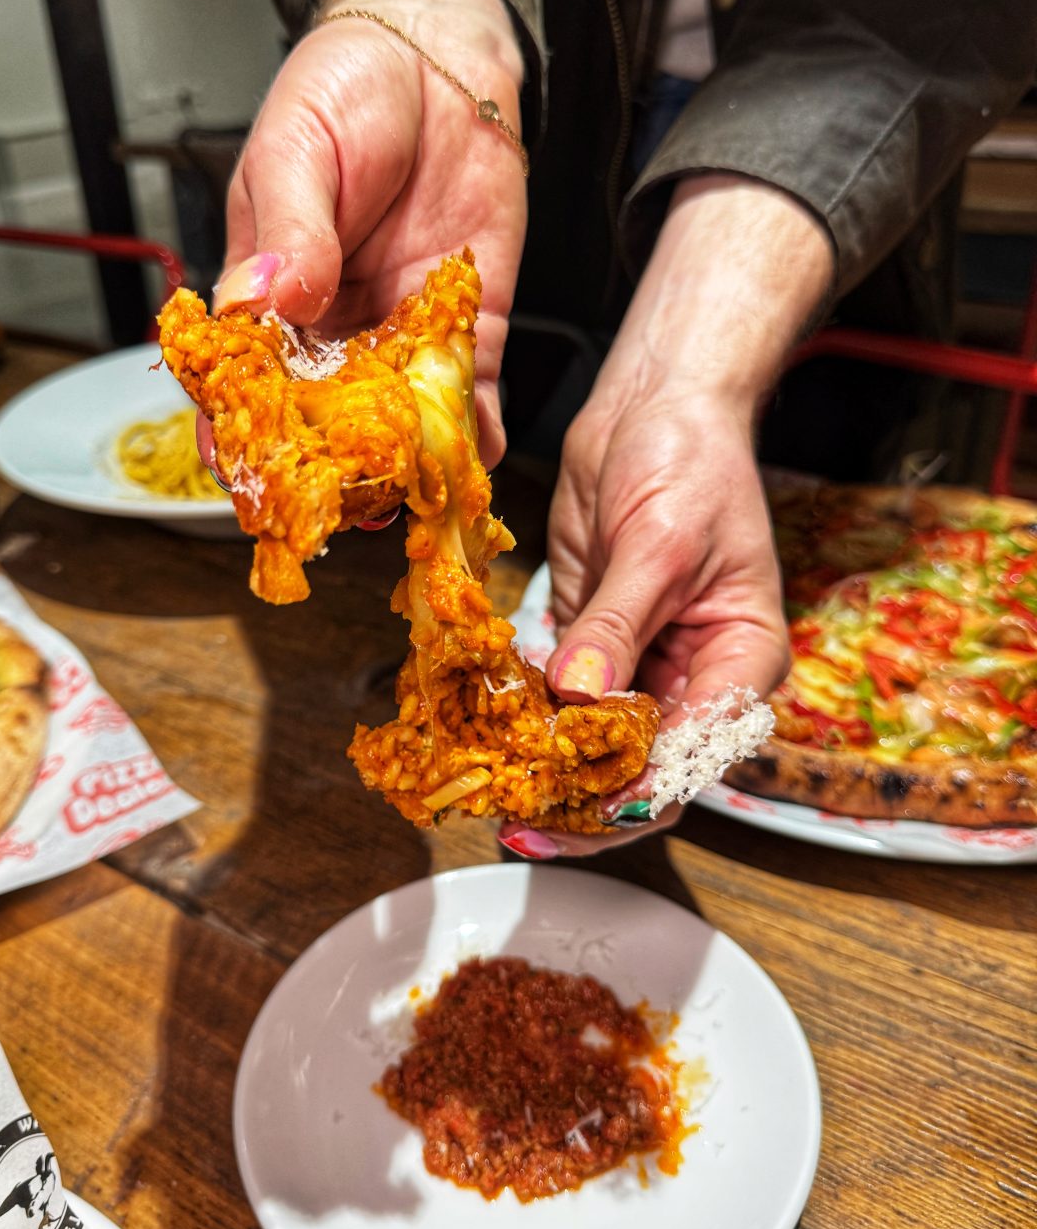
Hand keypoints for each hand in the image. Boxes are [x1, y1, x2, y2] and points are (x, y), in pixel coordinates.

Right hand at [206, 0, 527, 469]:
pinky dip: (472, 433)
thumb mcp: (298, 150)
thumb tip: (266, 298)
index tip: (248, 476)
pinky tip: (471, 457)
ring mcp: (399, 336)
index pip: (244, 382)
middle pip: (321, 422)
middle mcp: (331, 330)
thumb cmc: (348, 89)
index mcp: (270, 295)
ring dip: (402, 463)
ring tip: (409, 493)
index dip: (242, 433)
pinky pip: (467, 396)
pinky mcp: (465, 329)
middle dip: (329, 468)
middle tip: (343, 500)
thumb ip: (287, 230)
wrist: (442, 56)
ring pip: (393, 423)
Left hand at [499, 174, 834, 857]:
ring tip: (493, 794)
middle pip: (643, 770)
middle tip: (520, 822)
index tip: (580, 810)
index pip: (692, 754)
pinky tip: (489, 739)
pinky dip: (528, 722)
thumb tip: (580, 696)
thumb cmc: (688, 460)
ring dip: (548, 771)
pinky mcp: (594, 646)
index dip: (636, 794)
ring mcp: (641, 667)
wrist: (656, 406)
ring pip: (596, 748)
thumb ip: (618, 624)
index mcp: (740, 664)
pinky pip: (560, 702)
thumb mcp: (659, 543)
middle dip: (584, 802)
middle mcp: (694, 680)